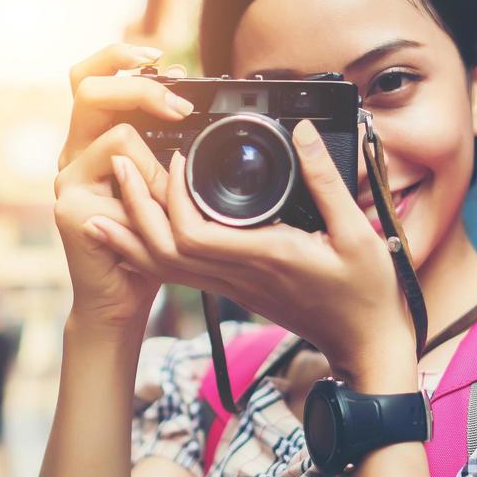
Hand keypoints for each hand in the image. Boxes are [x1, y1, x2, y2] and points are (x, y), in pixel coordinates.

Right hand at [52, 44, 192, 329]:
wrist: (123, 298)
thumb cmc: (149, 243)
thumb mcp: (164, 186)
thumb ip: (165, 148)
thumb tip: (187, 106)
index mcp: (90, 140)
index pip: (92, 76)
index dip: (123, 59)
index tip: (168, 63)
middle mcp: (73, 152)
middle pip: (88, 86)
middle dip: (140, 86)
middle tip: (182, 106)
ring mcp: (66, 178)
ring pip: (116, 133)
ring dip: (158, 160)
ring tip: (172, 190)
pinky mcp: (70, 206)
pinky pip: (122, 179)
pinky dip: (152, 191)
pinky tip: (158, 211)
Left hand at [85, 118, 415, 381]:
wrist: (364, 344)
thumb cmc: (365, 293)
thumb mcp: (356, 232)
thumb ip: (326, 180)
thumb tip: (302, 133)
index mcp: (265, 257)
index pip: (194, 235)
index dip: (172, 197)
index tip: (174, 159)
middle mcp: (240, 275)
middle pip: (164, 249)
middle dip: (135, 206)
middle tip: (121, 162)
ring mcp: (234, 286)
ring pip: (166, 264)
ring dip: (133, 230)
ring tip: (111, 195)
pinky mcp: (236, 289)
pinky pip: (181, 272)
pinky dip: (152, 250)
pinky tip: (137, 232)